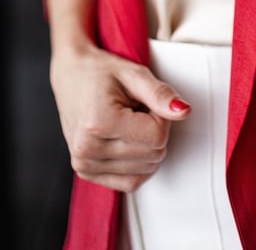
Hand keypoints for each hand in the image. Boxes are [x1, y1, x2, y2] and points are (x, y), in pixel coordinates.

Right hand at [50, 41, 190, 191]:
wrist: (71, 75)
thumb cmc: (99, 71)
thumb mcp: (134, 74)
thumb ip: (161, 94)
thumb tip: (184, 111)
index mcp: (99, 123)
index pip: (157, 136)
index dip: (160, 116)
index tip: (146, 102)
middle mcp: (88, 149)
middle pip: (153, 155)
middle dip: (153, 130)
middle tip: (135, 110)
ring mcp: (85, 164)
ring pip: (145, 170)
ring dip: (145, 146)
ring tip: (127, 121)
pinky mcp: (86, 173)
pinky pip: (130, 182)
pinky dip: (138, 164)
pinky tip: (126, 141)